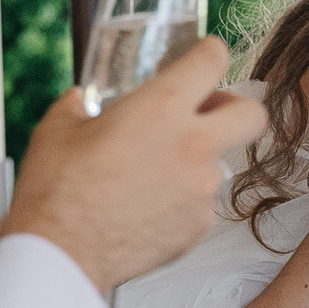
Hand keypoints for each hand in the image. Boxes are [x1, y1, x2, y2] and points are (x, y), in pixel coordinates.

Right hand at [1, 37, 266, 294]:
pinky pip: (201, 203)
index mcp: (162, 107)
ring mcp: (201, 190)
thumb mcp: (59, 128)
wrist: (60, 254)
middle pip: (252, 114)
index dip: (209, 53)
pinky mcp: (198, 226)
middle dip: (236, 110)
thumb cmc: (56, 190)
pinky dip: (181, 201)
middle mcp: (193, 145)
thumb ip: (80, 104)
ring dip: (195, 161)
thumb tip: (80, 99)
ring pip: (219, 164)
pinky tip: (146, 206)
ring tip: (151, 173)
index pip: (213, 60)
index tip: (203, 57)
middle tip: (206, 115)